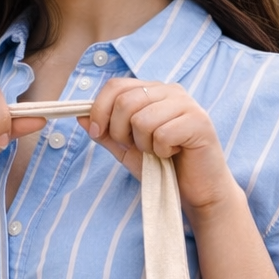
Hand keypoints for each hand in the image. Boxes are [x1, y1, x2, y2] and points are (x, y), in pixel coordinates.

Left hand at [81, 78, 238, 219]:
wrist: (197, 192)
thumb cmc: (164, 168)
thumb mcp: (126, 150)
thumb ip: (105, 132)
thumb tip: (80, 116)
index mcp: (153, 91)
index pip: (116, 85)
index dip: (99, 109)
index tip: (97, 132)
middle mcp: (171, 91)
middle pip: (126, 101)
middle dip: (120, 132)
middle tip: (138, 148)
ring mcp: (187, 104)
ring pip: (142, 119)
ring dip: (144, 145)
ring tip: (159, 152)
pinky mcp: (199, 122)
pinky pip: (162, 133)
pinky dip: (161, 152)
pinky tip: (173, 154)